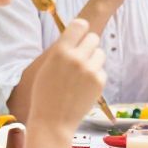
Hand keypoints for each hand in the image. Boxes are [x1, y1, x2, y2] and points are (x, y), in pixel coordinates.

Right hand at [27, 19, 104, 136]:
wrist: (53, 122)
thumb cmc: (45, 95)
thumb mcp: (47, 67)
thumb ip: (62, 51)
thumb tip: (77, 37)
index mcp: (60, 51)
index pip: (79, 25)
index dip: (81, 29)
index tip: (80, 35)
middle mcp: (76, 58)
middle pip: (93, 38)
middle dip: (88, 46)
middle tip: (81, 57)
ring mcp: (90, 69)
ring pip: (100, 53)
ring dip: (94, 60)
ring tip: (81, 75)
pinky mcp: (99, 81)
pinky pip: (102, 70)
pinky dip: (95, 77)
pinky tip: (83, 88)